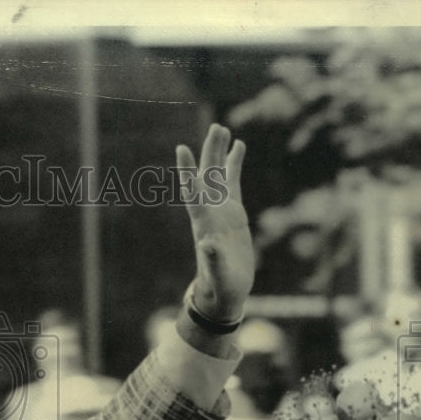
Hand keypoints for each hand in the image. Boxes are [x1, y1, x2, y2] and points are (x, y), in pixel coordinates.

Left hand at [176, 124, 253, 321]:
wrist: (224, 293)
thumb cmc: (220, 288)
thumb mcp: (218, 277)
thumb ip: (213, 261)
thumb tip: (207, 245)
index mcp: (204, 226)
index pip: (194, 194)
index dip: (188, 172)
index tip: (182, 149)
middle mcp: (209, 213)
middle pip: (207, 177)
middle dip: (209, 153)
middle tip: (216, 127)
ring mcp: (221, 211)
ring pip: (219, 175)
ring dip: (219, 153)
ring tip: (222, 128)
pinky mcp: (233, 213)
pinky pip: (232, 182)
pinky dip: (234, 164)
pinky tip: (238, 145)